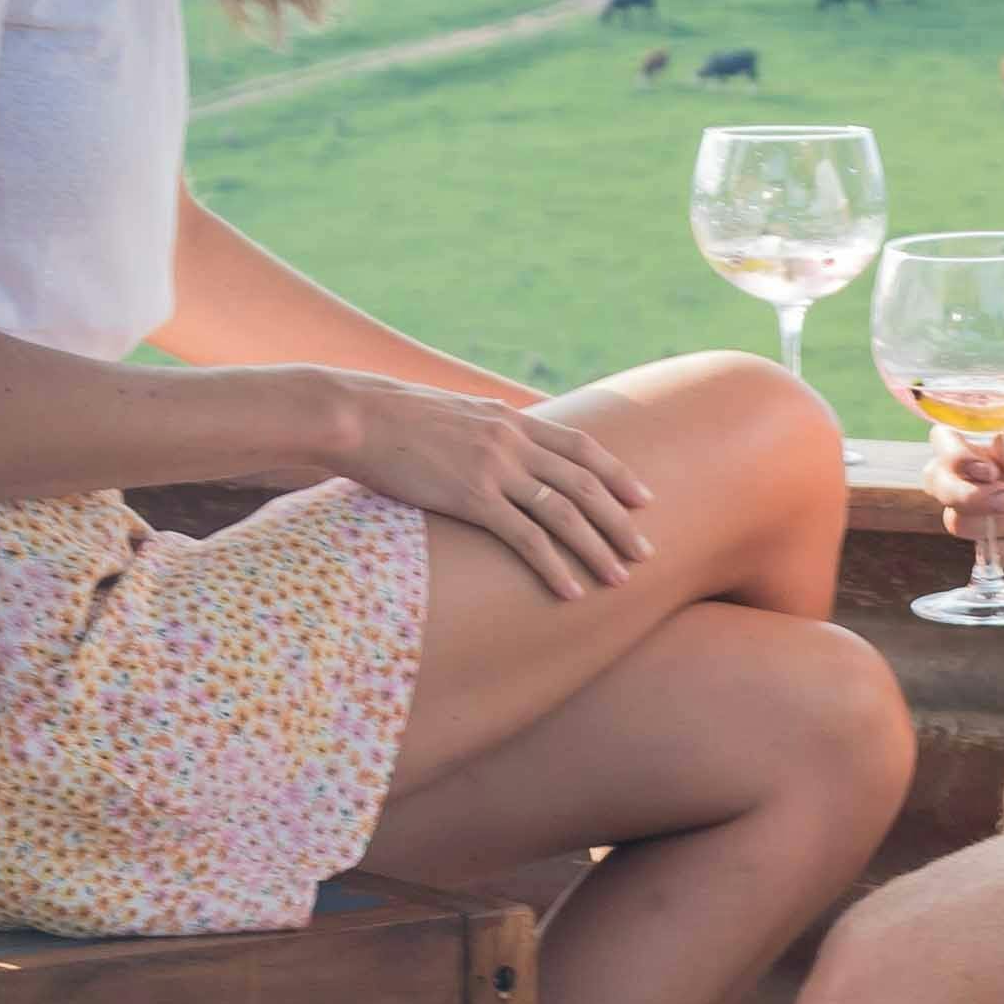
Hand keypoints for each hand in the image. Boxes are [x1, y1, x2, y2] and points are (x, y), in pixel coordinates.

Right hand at [338, 379, 650, 597]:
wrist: (356, 414)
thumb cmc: (393, 419)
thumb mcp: (453, 413)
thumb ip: (486, 430)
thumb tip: (500, 445)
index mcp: (511, 419)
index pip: (581, 446)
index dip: (617, 473)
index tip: (644, 498)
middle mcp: (513, 440)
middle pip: (585, 483)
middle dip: (621, 520)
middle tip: (647, 551)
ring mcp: (495, 468)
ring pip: (565, 512)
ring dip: (599, 548)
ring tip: (621, 578)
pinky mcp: (472, 497)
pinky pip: (526, 538)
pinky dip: (555, 566)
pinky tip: (572, 590)